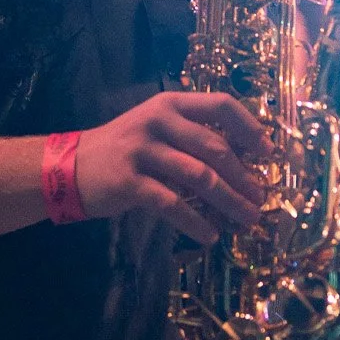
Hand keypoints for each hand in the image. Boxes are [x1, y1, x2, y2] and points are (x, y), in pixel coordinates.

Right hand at [75, 92, 267, 243]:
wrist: (69, 167)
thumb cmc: (122, 150)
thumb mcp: (156, 129)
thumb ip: (191, 136)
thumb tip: (242, 162)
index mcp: (170, 104)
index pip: (221, 105)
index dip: (250, 128)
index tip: (269, 153)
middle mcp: (158, 121)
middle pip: (215, 148)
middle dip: (244, 177)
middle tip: (260, 199)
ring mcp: (142, 150)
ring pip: (200, 177)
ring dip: (229, 201)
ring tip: (247, 219)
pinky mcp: (129, 181)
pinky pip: (172, 204)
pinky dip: (195, 222)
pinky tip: (210, 235)